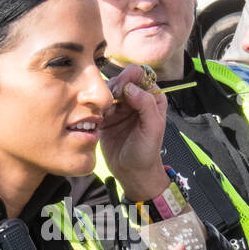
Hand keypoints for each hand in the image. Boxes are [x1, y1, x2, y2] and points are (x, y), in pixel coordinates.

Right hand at [99, 65, 168, 199]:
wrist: (132, 172)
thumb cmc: (146, 152)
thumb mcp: (153, 128)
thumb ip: (146, 104)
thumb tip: (130, 87)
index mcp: (152, 98)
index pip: (140, 77)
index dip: (130, 79)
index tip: (122, 91)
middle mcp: (135, 99)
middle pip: (122, 80)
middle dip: (114, 87)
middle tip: (111, 102)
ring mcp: (120, 107)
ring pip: (108, 90)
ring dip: (103, 98)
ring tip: (105, 112)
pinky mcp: (106, 116)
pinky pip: (98, 104)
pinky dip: (95, 107)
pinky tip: (98, 117)